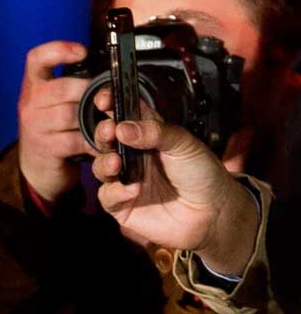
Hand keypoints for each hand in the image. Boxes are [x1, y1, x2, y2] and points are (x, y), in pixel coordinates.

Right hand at [17, 41, 92, 202]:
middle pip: (64, 88)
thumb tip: (108, 72)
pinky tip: (101, 144)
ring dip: (95, 120)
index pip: (37, 58)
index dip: (58, 50)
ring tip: (109, 124)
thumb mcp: (55, 102)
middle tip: (107, 102)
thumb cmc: (54, 128)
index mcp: (34, 86)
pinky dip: (94, 142)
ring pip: (72, 115)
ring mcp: (34, 126)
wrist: (38, 167)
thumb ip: (72, 85)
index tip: (81, 52)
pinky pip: (77, 140)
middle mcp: (29, 103)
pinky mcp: (45, 148)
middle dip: (90, 94)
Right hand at [90, 113, 257, 273]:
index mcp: (149, 135)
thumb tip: (123, 128)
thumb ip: (156, 132)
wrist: (213, 213)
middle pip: (106, 139)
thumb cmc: (203, 175)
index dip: (111, 104)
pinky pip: (107, 196)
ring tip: (117, 163)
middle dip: (103, 133)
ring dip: (104, 163)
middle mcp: (134, 156)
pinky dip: (116, 191)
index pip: (125, 114)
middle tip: (110, 131)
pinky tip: (134, 190)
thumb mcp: (185, 144)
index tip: (104, 100)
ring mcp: (126, 179)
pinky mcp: (122, 205)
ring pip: (101, 167)